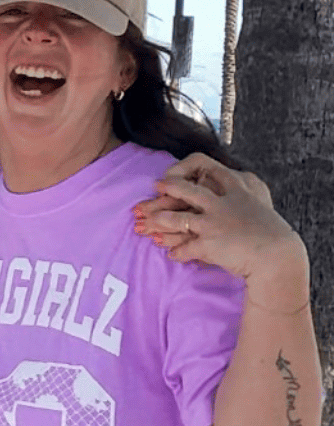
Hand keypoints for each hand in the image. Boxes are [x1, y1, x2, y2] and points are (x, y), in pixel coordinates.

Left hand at [132, 154, 308, 306]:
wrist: (277, 255)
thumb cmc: (270, 232)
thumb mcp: (257, 204)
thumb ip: (239, 196)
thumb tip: (220, 194)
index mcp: (238, 190)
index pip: (211, 169)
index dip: (188, 170)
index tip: (172, 175)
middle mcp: (223, 203)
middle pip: (187, 190)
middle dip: (168, 188)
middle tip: (155, 188)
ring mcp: (214, 223)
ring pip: (176, 219)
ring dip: (158, 222)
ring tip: (147, 225)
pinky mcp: (209, 244)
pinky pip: (184, 248)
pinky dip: (176, 252)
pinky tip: (171, 254)